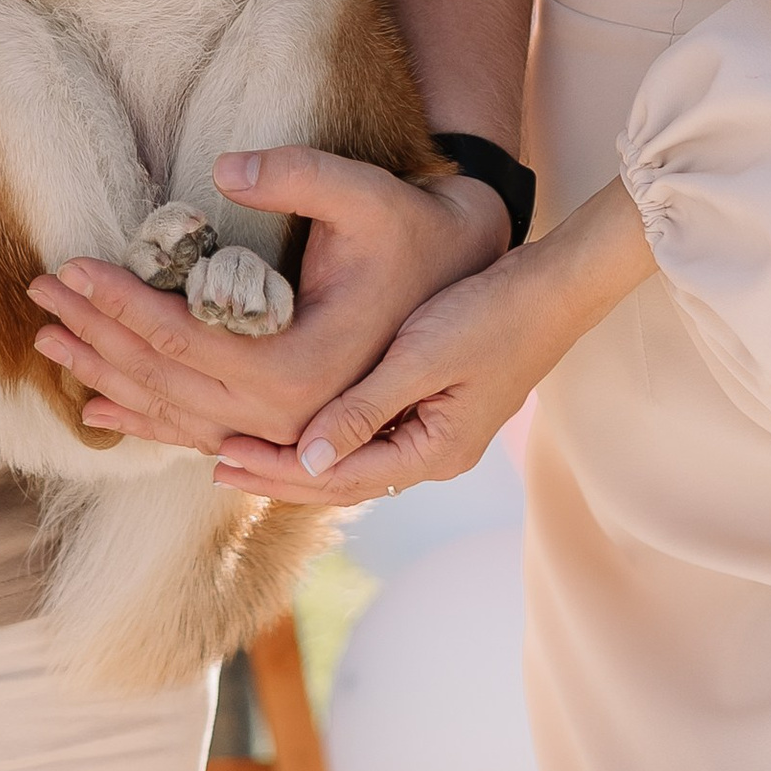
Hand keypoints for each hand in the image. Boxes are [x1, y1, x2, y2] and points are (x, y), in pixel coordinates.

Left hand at [29, 148, 512, 459]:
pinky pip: (202, 430)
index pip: (185, 345)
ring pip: (176, 416)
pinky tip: (101, 406)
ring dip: (109, 378)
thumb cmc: (421, 238)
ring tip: (49, 345)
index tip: (66, 267)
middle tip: (38, 297)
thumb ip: (301, 176)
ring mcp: (293, 437)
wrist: (484, 292)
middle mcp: (294, 423)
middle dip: (96, 339)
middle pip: (168, 386)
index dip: (119, 306)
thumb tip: (226, 168)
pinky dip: (147, 414)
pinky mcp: (293, 431)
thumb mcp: (369, 196)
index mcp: (306, 374)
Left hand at [209, 253, 558, 503]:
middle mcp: (434, 456)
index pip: (339, 478)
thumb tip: (306, 457)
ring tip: (243, 449)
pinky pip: (367, 438)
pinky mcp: (434, 411)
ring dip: (297, 460)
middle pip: (342, 481)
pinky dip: (325, 437)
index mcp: (434, 451)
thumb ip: (366, 408)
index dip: (277, 469)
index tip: (223, 455)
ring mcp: (436, 436)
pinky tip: (295, 423)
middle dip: (278, 475)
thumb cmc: (491, 310)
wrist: (553, 290)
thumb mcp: (423, 354)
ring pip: (352, 463)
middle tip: (217, 463)